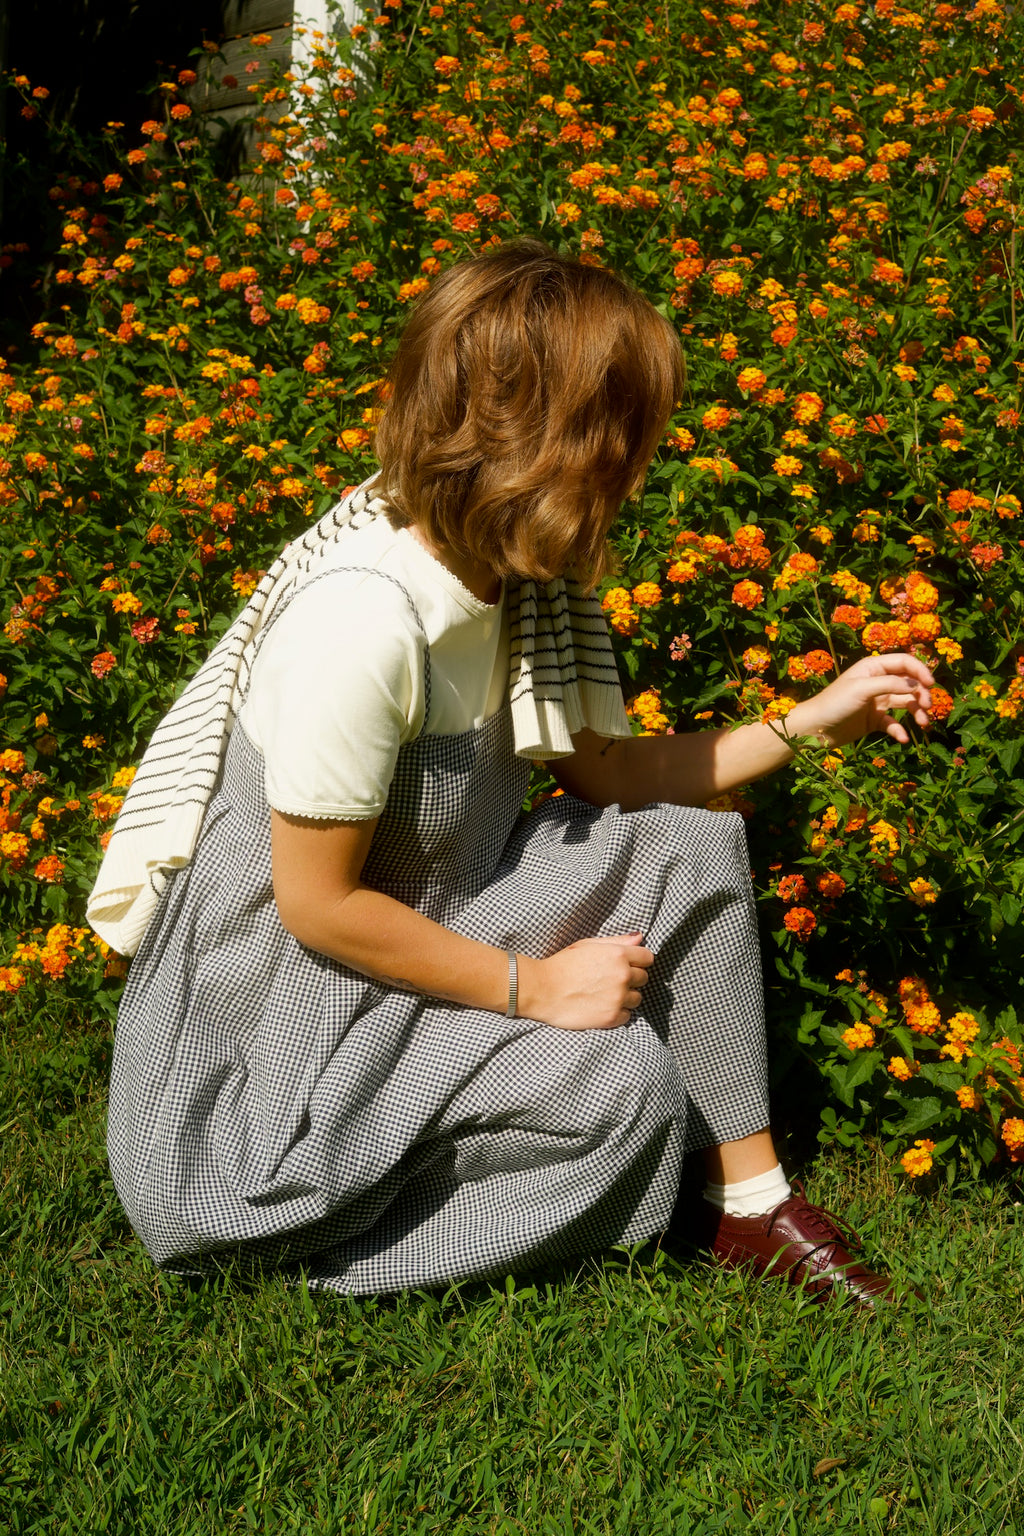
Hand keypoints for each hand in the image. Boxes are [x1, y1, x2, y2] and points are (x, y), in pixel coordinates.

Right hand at [517, 931, 654, 1030]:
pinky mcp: (612, 1017)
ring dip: (626, 998)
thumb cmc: (562, 964)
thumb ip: (616, 941)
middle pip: (644, 978)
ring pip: (638, 999)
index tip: (627, 965)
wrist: (542, 990)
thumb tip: (639, 937)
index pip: (648, 957)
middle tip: (611, 981)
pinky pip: (627, 1016)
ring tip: (605, 995)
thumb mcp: (587, 945)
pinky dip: (617, 1013)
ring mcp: (618, 997)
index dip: (638, 961)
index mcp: (617, 954)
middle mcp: (623, 975)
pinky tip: (601, 1007)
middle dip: (631, 979)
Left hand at [785, 654, 933, 748]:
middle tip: (927, 707)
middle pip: (909, 683)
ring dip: (917, 712)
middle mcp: (877, 682)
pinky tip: (902, 738)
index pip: (904, 663)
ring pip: (905, 703)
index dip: (920, 671)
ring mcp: (876, 701)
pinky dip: (900, 730)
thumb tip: (917, 684)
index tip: (931, 685)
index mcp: (873, 667)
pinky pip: (893, 723)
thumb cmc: (834, 703)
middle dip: (921, 694)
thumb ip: (890, 684)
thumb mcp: (862, 689)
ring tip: (923, 724)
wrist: (815, 729)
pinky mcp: (874, 720)